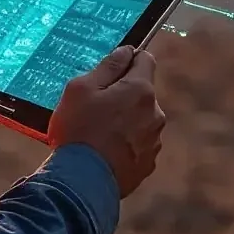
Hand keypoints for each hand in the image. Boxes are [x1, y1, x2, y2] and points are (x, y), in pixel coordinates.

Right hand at [50, 45, 165, 196]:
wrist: (82, 183)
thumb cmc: (78, 131)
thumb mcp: (81, 89)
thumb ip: (107, 66)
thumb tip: (126, 51)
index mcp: (141, 90)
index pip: (145, 59)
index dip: (128, 60)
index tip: (112, 71)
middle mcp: (155, 113)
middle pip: (142, 93)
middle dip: (124, 95)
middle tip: (96, 108)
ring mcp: (153, 141)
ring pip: (141, 120)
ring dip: (126, 122)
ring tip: (98, 135)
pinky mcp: (148, 164)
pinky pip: (138, 145)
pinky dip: (126, 145)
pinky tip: (105, 153)